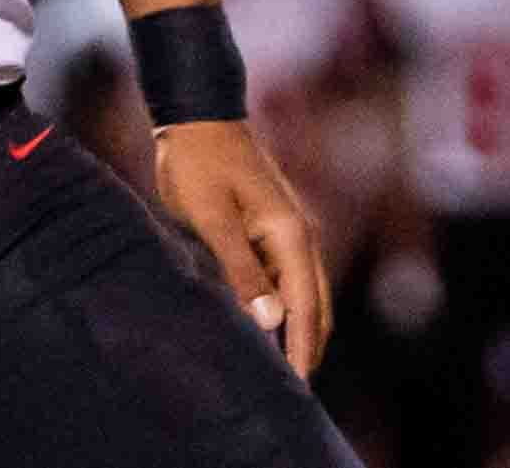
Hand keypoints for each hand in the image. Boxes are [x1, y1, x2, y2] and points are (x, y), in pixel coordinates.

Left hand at [154, 118, 330, 378]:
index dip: (303, 351)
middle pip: (313, 308)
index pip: (307, 309)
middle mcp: (300, 239)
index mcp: (293, 237)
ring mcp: (287, 235)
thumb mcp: (213, 218)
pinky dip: (278, 307)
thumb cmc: (199, 164)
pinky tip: (260, 328)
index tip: (297, 390)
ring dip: (293, 330)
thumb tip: (271, 322)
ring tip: (276, 370)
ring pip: (299, 295)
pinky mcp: (269, 231)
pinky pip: (281, 279)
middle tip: (289, 392)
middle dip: (306, 348)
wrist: (196, 117)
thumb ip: (241, 269)